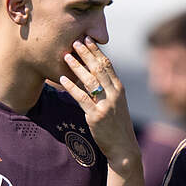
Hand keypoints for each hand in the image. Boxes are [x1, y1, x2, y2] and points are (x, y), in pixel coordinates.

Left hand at [57, 38, 138, 167]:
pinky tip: (62, 79)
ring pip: (90, 80)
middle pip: (99, 68)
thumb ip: (108, 89)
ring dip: (77, 66)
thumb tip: (94, 75)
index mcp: (119, 89)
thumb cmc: (117, 125)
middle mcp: (114, 94)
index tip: (88, 39)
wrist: (123, 146)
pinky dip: (71, 86)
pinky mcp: (96, 116)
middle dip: (86, 53)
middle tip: (75, 41)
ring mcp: (105, 104)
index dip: (97, 50)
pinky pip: (81, 98)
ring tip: (66, 55)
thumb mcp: (117, 104)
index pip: (108, 64)